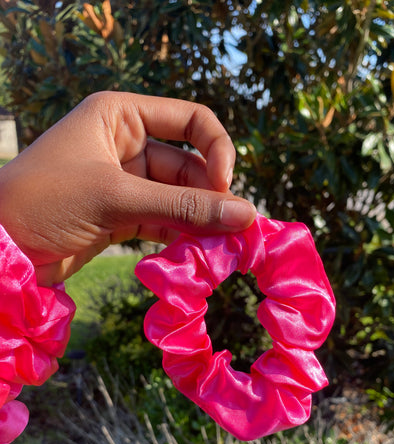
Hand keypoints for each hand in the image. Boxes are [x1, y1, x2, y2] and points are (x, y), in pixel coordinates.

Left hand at [0, 91, 255, 285]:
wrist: (1, 249)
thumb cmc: (46, 201)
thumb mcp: (116, 197)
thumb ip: (182, 206)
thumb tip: (247, 214)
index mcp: (121, 116)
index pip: (190, 120)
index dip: (216, 150)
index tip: (225, 186)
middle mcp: (127, 145)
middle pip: (189, 166)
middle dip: (211, 197)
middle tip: (234, 231)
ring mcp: (126, 183)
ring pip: (179, 198)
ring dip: (200, 221)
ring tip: (222, 247)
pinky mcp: (123, 216)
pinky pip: (165, 221)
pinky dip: (181, 236)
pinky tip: (197, 254)